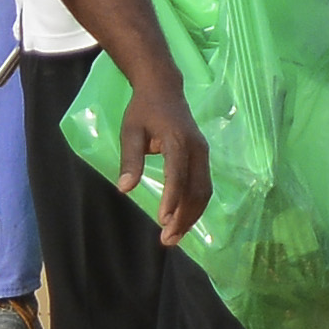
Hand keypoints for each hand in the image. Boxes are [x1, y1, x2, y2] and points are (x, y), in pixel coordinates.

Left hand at [119, 94, 211, 245]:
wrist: (164, 89)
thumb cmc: (143, 110)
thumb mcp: (130, 131)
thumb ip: (130, 159)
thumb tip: (125, 188)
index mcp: (177, 139)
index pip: (177, 174)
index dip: (171, 198)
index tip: (162, 220)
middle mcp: (196, 148)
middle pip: (196, 188)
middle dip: (184, 216)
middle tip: (167, 239)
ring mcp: (203, 153)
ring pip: (203, 191)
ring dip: (192, 216)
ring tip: (175, 236)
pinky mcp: (203, 158)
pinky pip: (203, 186)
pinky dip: (195, 206)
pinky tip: (183, 220)